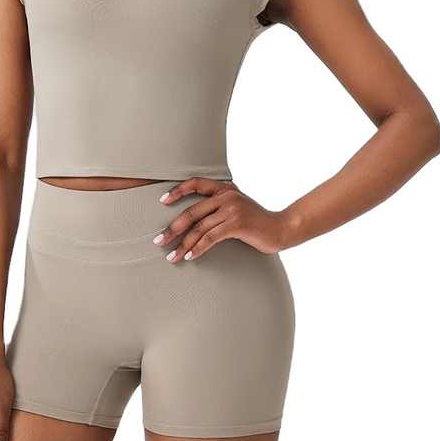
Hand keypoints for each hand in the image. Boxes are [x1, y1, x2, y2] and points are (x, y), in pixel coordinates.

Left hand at [154, 178, 287, 261]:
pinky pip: (211, 237)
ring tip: (171, 257)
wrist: (281, 228)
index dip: (177, 191)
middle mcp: (226, 196)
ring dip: (183, 244)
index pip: (195, 183)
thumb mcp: (237, 207)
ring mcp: (232, 209)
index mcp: (225, 188)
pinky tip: (189, 257)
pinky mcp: (237, 224)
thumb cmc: (256, 221)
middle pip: (192, 212)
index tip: (162, 201)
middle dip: (173, 228)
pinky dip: (198, 248)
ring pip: (199, 228)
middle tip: (158, 240)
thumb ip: (219, 206)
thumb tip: (193, 220)